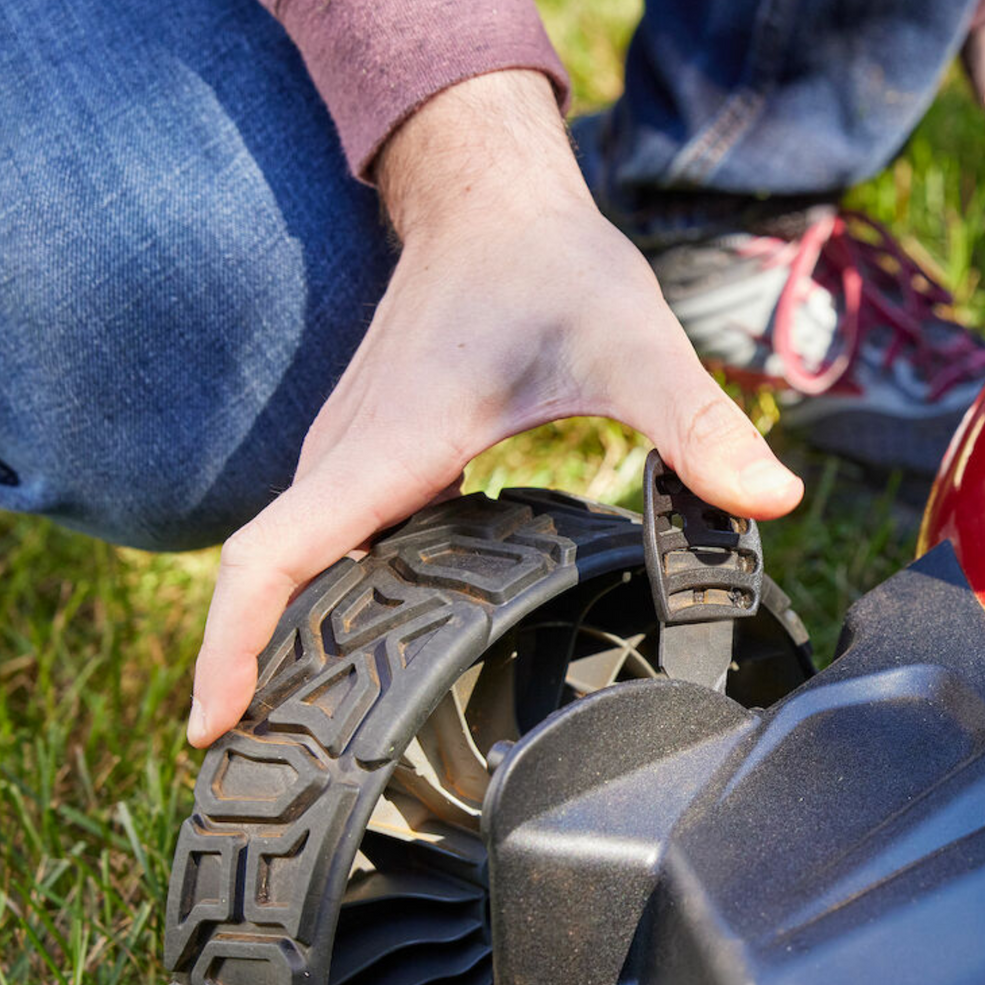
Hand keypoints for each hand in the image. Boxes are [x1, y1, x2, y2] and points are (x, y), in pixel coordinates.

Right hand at [187, 70, 802, 747]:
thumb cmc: (549, 263)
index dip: (231, 646)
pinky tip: (367, 649)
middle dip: (251, 675)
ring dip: (281, 641)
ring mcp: (349, 454)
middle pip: (270, 581)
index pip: (274, 554)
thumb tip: (771, 501)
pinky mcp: (368, 454)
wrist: (493, 201)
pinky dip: (321, 600)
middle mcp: (348, 456)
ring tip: (305, 741)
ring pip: (292, 563)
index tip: (213, 727)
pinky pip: (323, 540)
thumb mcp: (629, 342)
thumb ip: (694, 425)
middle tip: (271, 783)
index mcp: (389, 446)